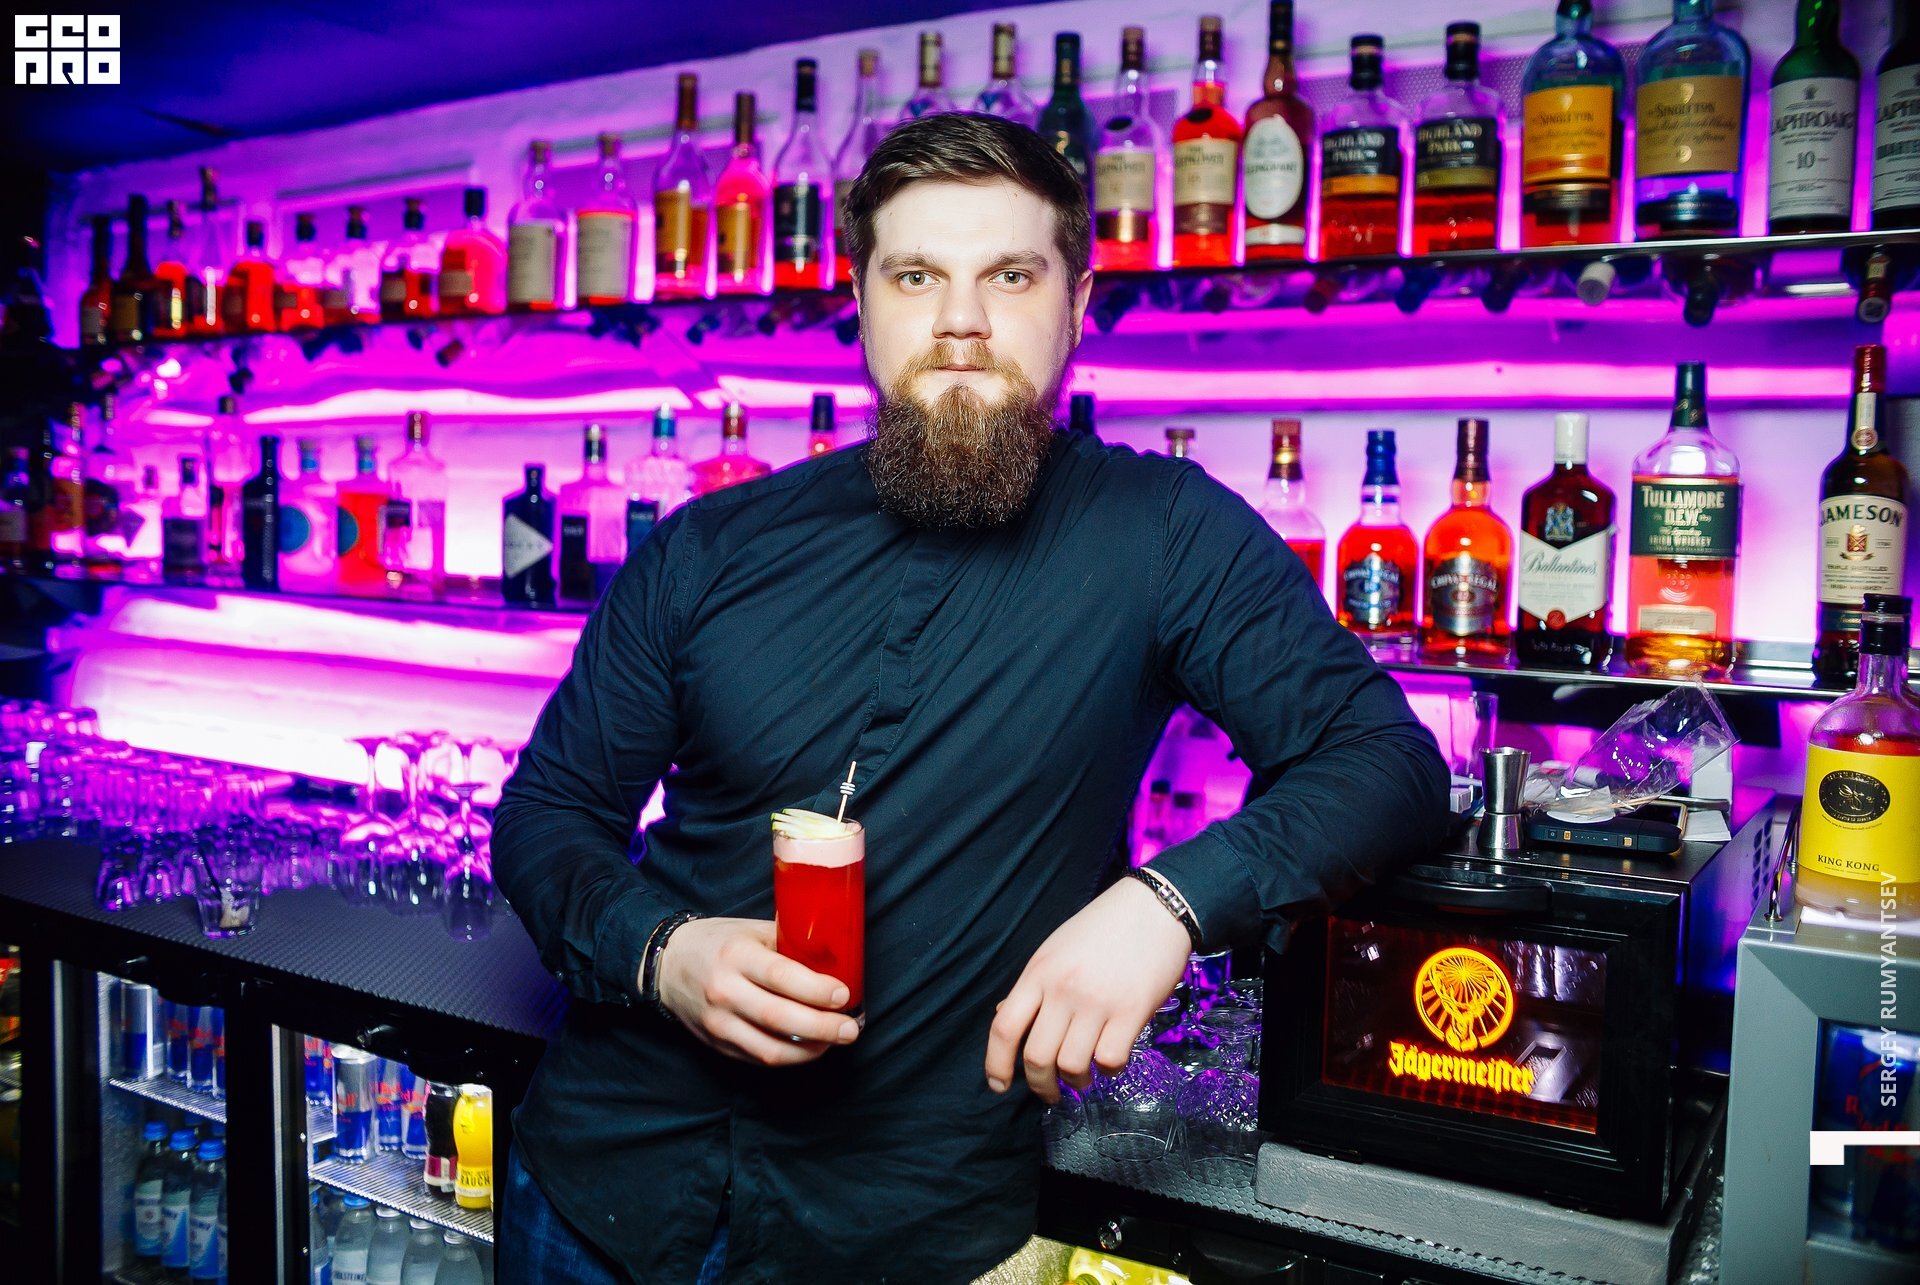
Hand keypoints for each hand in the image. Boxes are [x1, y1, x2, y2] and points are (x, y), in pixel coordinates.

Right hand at [653, 917, 860, 1066]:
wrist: (666, 964)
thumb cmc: (718, 943)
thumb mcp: (751, 930)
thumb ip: (789, 941)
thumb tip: (837, 953)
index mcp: (736, 956)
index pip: (781, 976)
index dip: (817, 990)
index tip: (844, 994)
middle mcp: (724, 991)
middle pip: (779, 1018)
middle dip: (822, 1028)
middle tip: (850, 1029)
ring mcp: (719, 1023)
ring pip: (770, 1049)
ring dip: (810, 1050)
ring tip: (835, 1041)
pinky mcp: (718, 1045)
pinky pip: (759, 1058)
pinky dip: (790, 1058)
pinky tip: (810, 1048)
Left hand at [985, 876, 1191, 1103]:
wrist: (1155, 907)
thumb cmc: (1103, 928)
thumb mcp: (1057, 949)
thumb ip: (1034, 985)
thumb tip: (1005, 1016)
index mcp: (1038, 972)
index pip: (1004, 1027)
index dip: (995, 1064)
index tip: (999, 1086)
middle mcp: (1062, 989)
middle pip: (1036, 1057)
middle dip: (1040, 1086)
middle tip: (1050, 1093)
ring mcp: (1097, 1001)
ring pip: (1072, 1066)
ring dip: (1076, 1081)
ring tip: (1083, 1076)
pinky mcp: (1132, 1011)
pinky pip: (1110, 1060)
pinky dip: (1108, 1069)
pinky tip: (1111, 1058)